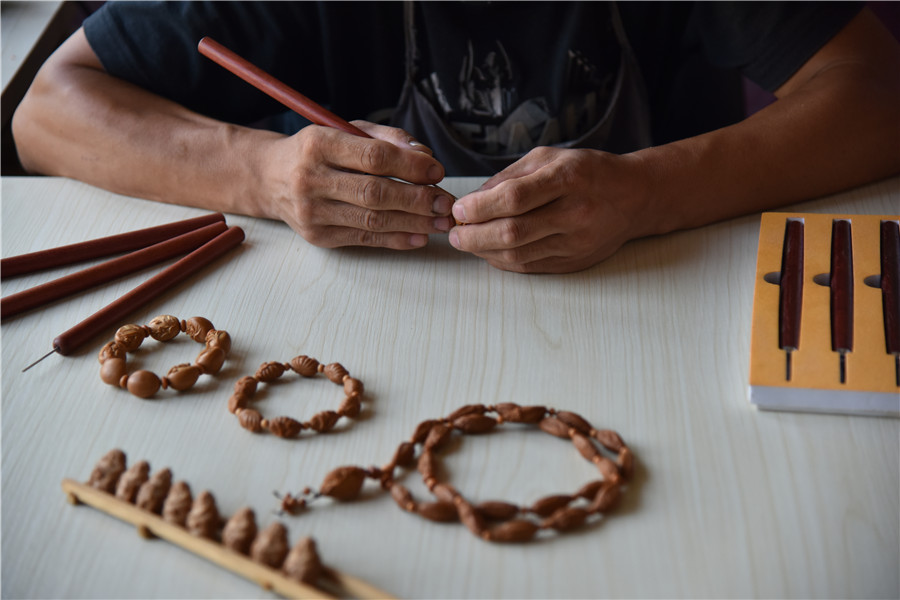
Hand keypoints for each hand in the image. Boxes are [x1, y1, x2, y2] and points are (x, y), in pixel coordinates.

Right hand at [261, 121, 453, 249]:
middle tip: (445, 203)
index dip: (410, 166)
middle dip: (418, 199)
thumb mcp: (345, 131)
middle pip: (375, 193)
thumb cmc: (317, 151)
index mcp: (318, 144)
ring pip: (373, 220)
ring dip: (413, 223)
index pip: (374, 157)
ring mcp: (312, 212)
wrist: (269, 178)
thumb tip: (425, 157)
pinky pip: (364, 239)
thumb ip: (387, 139)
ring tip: (440, 222)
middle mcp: (311, 179)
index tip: (436, 171)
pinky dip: (396, 240)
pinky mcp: (318, 236)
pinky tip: (419, 237)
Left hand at [448, 147, 650, 272]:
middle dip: (474, 235)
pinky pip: (530, 266)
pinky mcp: (575, 262)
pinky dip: (503, 261)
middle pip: (513, 232)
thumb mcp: (549, 158)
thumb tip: (472, 200)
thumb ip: (510, 177)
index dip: (480, 207)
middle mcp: (575, 212)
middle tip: (455, 234)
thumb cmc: (587, 172)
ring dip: (484, 251)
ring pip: (519, 255)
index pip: (514, 198)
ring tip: (468, 242)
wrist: (635, 197)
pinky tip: (490, 252)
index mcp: (568, 178)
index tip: (460, 210)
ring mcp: (577, 241)